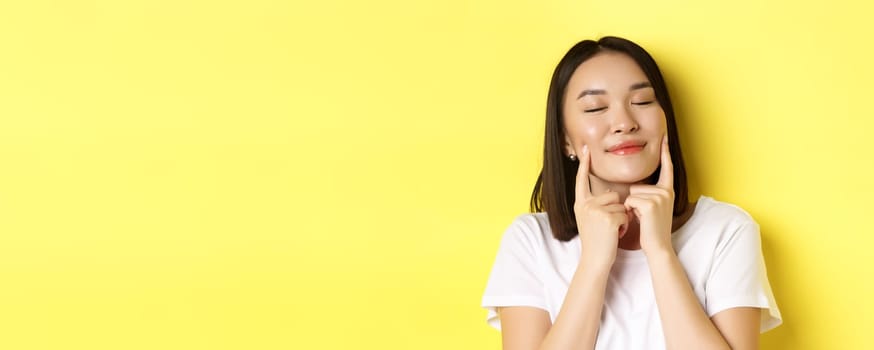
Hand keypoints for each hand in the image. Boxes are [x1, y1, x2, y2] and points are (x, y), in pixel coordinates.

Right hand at [574, 145, 628, 267]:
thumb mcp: (589, 220)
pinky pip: (624, 215)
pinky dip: (624, 226)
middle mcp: (585, 205)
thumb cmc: (596, 242)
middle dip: (616, 211)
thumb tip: (610, 193)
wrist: (594, 260)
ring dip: (621, 219)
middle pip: (611, 195)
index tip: (585, 150)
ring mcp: (596, 211)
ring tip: (611, 232)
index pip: (581, 180)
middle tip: (608, 228)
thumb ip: (595, 205)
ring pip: (620, 205)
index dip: (584, 165)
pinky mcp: (608, 218)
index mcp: (580, 204)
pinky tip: (615, 235)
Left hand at [624, 134, 675, 254]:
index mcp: (667, 191)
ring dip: (632, 207)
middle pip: (636, 185)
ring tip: (643, 219)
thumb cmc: (650, 229)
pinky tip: (640, 220)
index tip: (664, 136)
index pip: (666, 168)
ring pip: (632, 193)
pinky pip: (630, 200)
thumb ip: (646, 196)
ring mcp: (660, 197)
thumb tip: (632, 190)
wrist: (658, 246)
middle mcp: (666, 191)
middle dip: (634, 201)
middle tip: (644, 216)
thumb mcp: (651, 209)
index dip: (665, 152)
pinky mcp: (651, 204)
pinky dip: (630, 211)